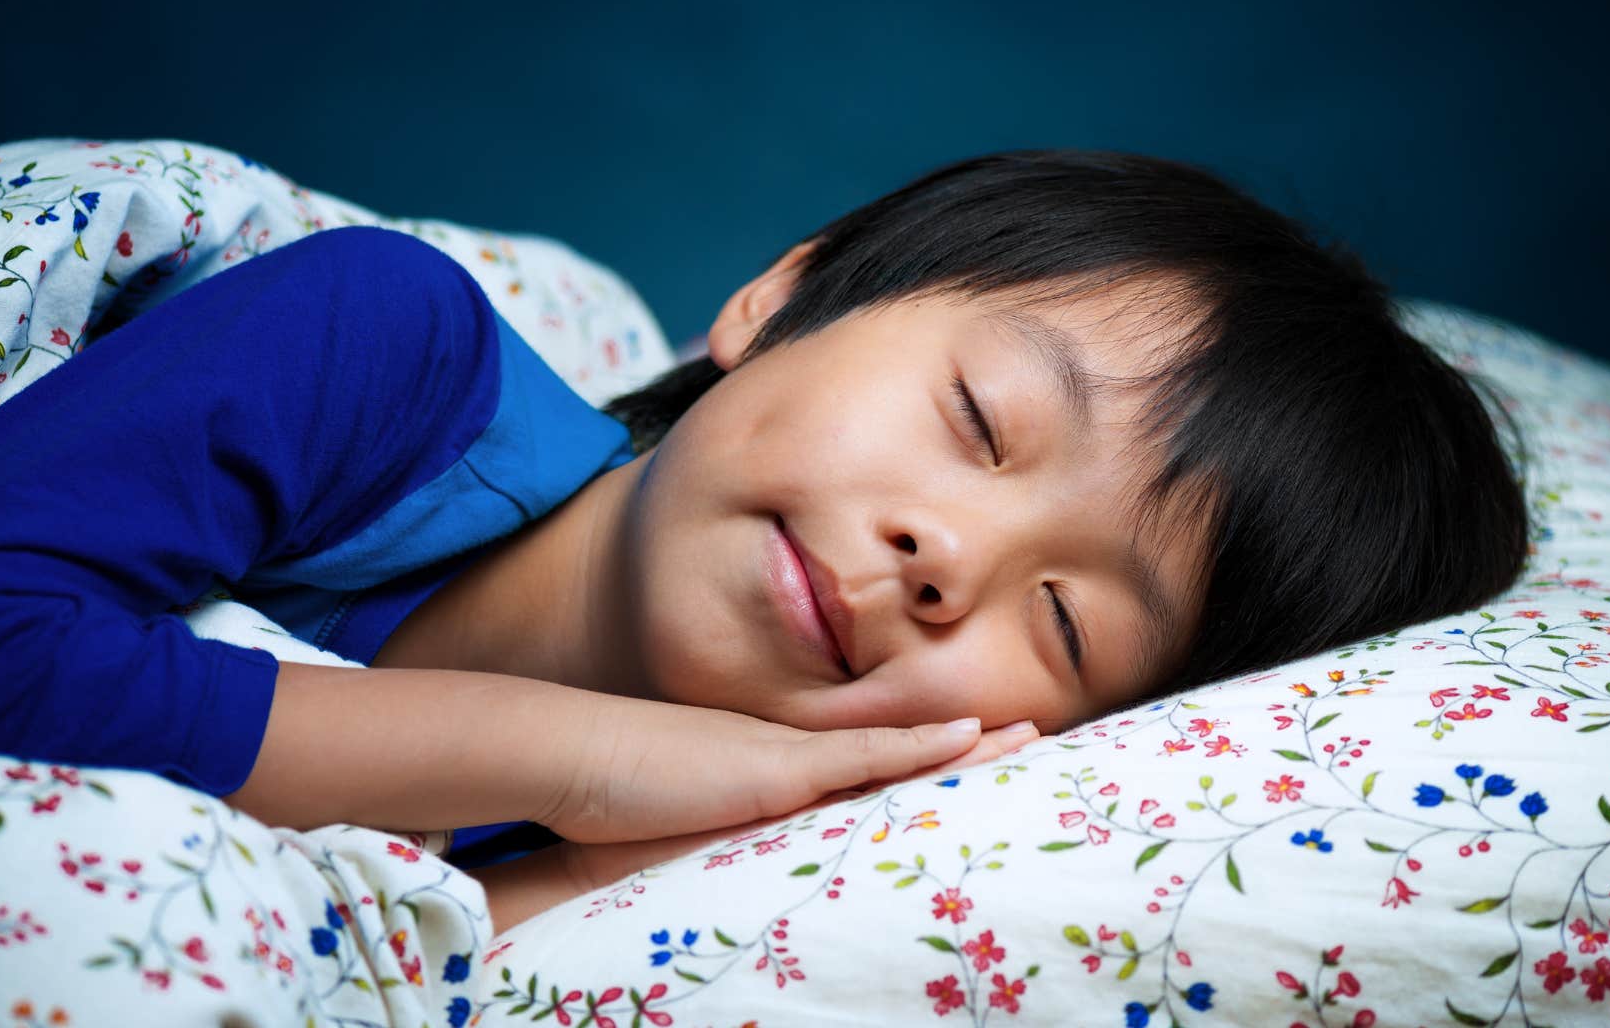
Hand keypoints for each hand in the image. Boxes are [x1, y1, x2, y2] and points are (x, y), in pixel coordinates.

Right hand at [534, 699, 994, 844]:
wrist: (577, 759)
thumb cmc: (617, 803)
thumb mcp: (684, 830)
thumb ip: (722, 843)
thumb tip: (734, 875)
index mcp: (775, 771)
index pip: (866, 768)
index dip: (923, 760)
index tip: (975, 753)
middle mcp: (794, 757)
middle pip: (897, 754)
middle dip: (965, 748)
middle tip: (1032, 736)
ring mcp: (790, 757)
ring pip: (898, 752)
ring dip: (965, 747)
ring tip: (1029, 735)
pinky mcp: (780, 768)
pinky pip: (867, 757)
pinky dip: (921, 747)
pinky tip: (969, 737)